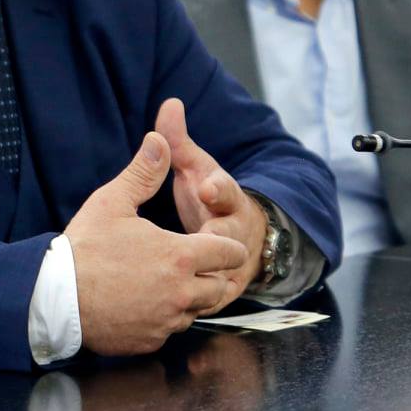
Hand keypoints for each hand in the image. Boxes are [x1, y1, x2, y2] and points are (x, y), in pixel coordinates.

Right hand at [64, 131, 250, 354]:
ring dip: (188, 297)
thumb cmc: (84, 248)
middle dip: (210, 273)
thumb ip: (143, 172)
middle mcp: (182, 292)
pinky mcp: (152, 341)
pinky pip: (171, 329)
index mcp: (180, 256)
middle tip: (183, 261)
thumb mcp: (112, 202)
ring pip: (197, 309)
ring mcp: (168, 320)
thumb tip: (159, 140)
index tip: (207, 240)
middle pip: (220, 286)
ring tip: (161, 281)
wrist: (55, 299)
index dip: (222, 244)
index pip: (230, 253)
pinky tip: (141, 302)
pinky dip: (164, 317)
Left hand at [156, 98, 267, 301]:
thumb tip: (170, 102)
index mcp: (228, 200)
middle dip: (218, 239)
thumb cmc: (210, 199)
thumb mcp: (198, 170)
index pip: (227, 191)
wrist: (239, 238)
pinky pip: (212, 302)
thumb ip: (181, 141)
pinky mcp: (225, 294)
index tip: (205, 185)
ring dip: (207, 277)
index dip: (217, 188)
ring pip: (224, 275)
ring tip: (182, 281)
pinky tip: (171, 308)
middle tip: (204, 238)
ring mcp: (235, 265)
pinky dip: (196, 304)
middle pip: (231, 238)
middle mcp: (237, 234)